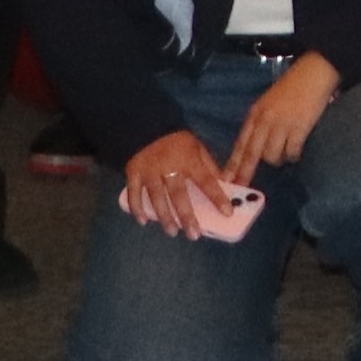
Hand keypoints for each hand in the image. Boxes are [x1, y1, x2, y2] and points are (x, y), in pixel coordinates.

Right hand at [120, 128, 245, 229]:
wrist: (146, 125)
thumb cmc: (177, 142)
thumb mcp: (197, 148)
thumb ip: (209, 168)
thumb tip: (226, 187)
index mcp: (188, 158)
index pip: (206, 180)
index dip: (217, 197)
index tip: (227, 213)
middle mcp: (168, 165)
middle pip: (178, 194)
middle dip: (187, 216)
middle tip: (194, 235)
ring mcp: (149, 170)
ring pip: (156, 197)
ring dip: (164, 217)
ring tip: (173, 232)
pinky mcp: (133, 172)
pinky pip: (134, 193)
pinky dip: (137, 208)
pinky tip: (144, 221)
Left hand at [222, 51, 341, 182]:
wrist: (314, 73)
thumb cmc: (293, 87)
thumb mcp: (270, 102)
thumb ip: (262, 122)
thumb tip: (257, 148)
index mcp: (256, 113)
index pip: (241, 143)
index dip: (233, 163)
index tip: (225, 178)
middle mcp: (265, 120)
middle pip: (251, 153)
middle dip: (245, 172)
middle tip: (240, 186)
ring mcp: (281, 125)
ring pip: (272, 156)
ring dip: (279, 159)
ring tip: (287, 152)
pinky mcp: (298, 128)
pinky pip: (292, 152)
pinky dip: (294, 154)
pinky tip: (297, 150)